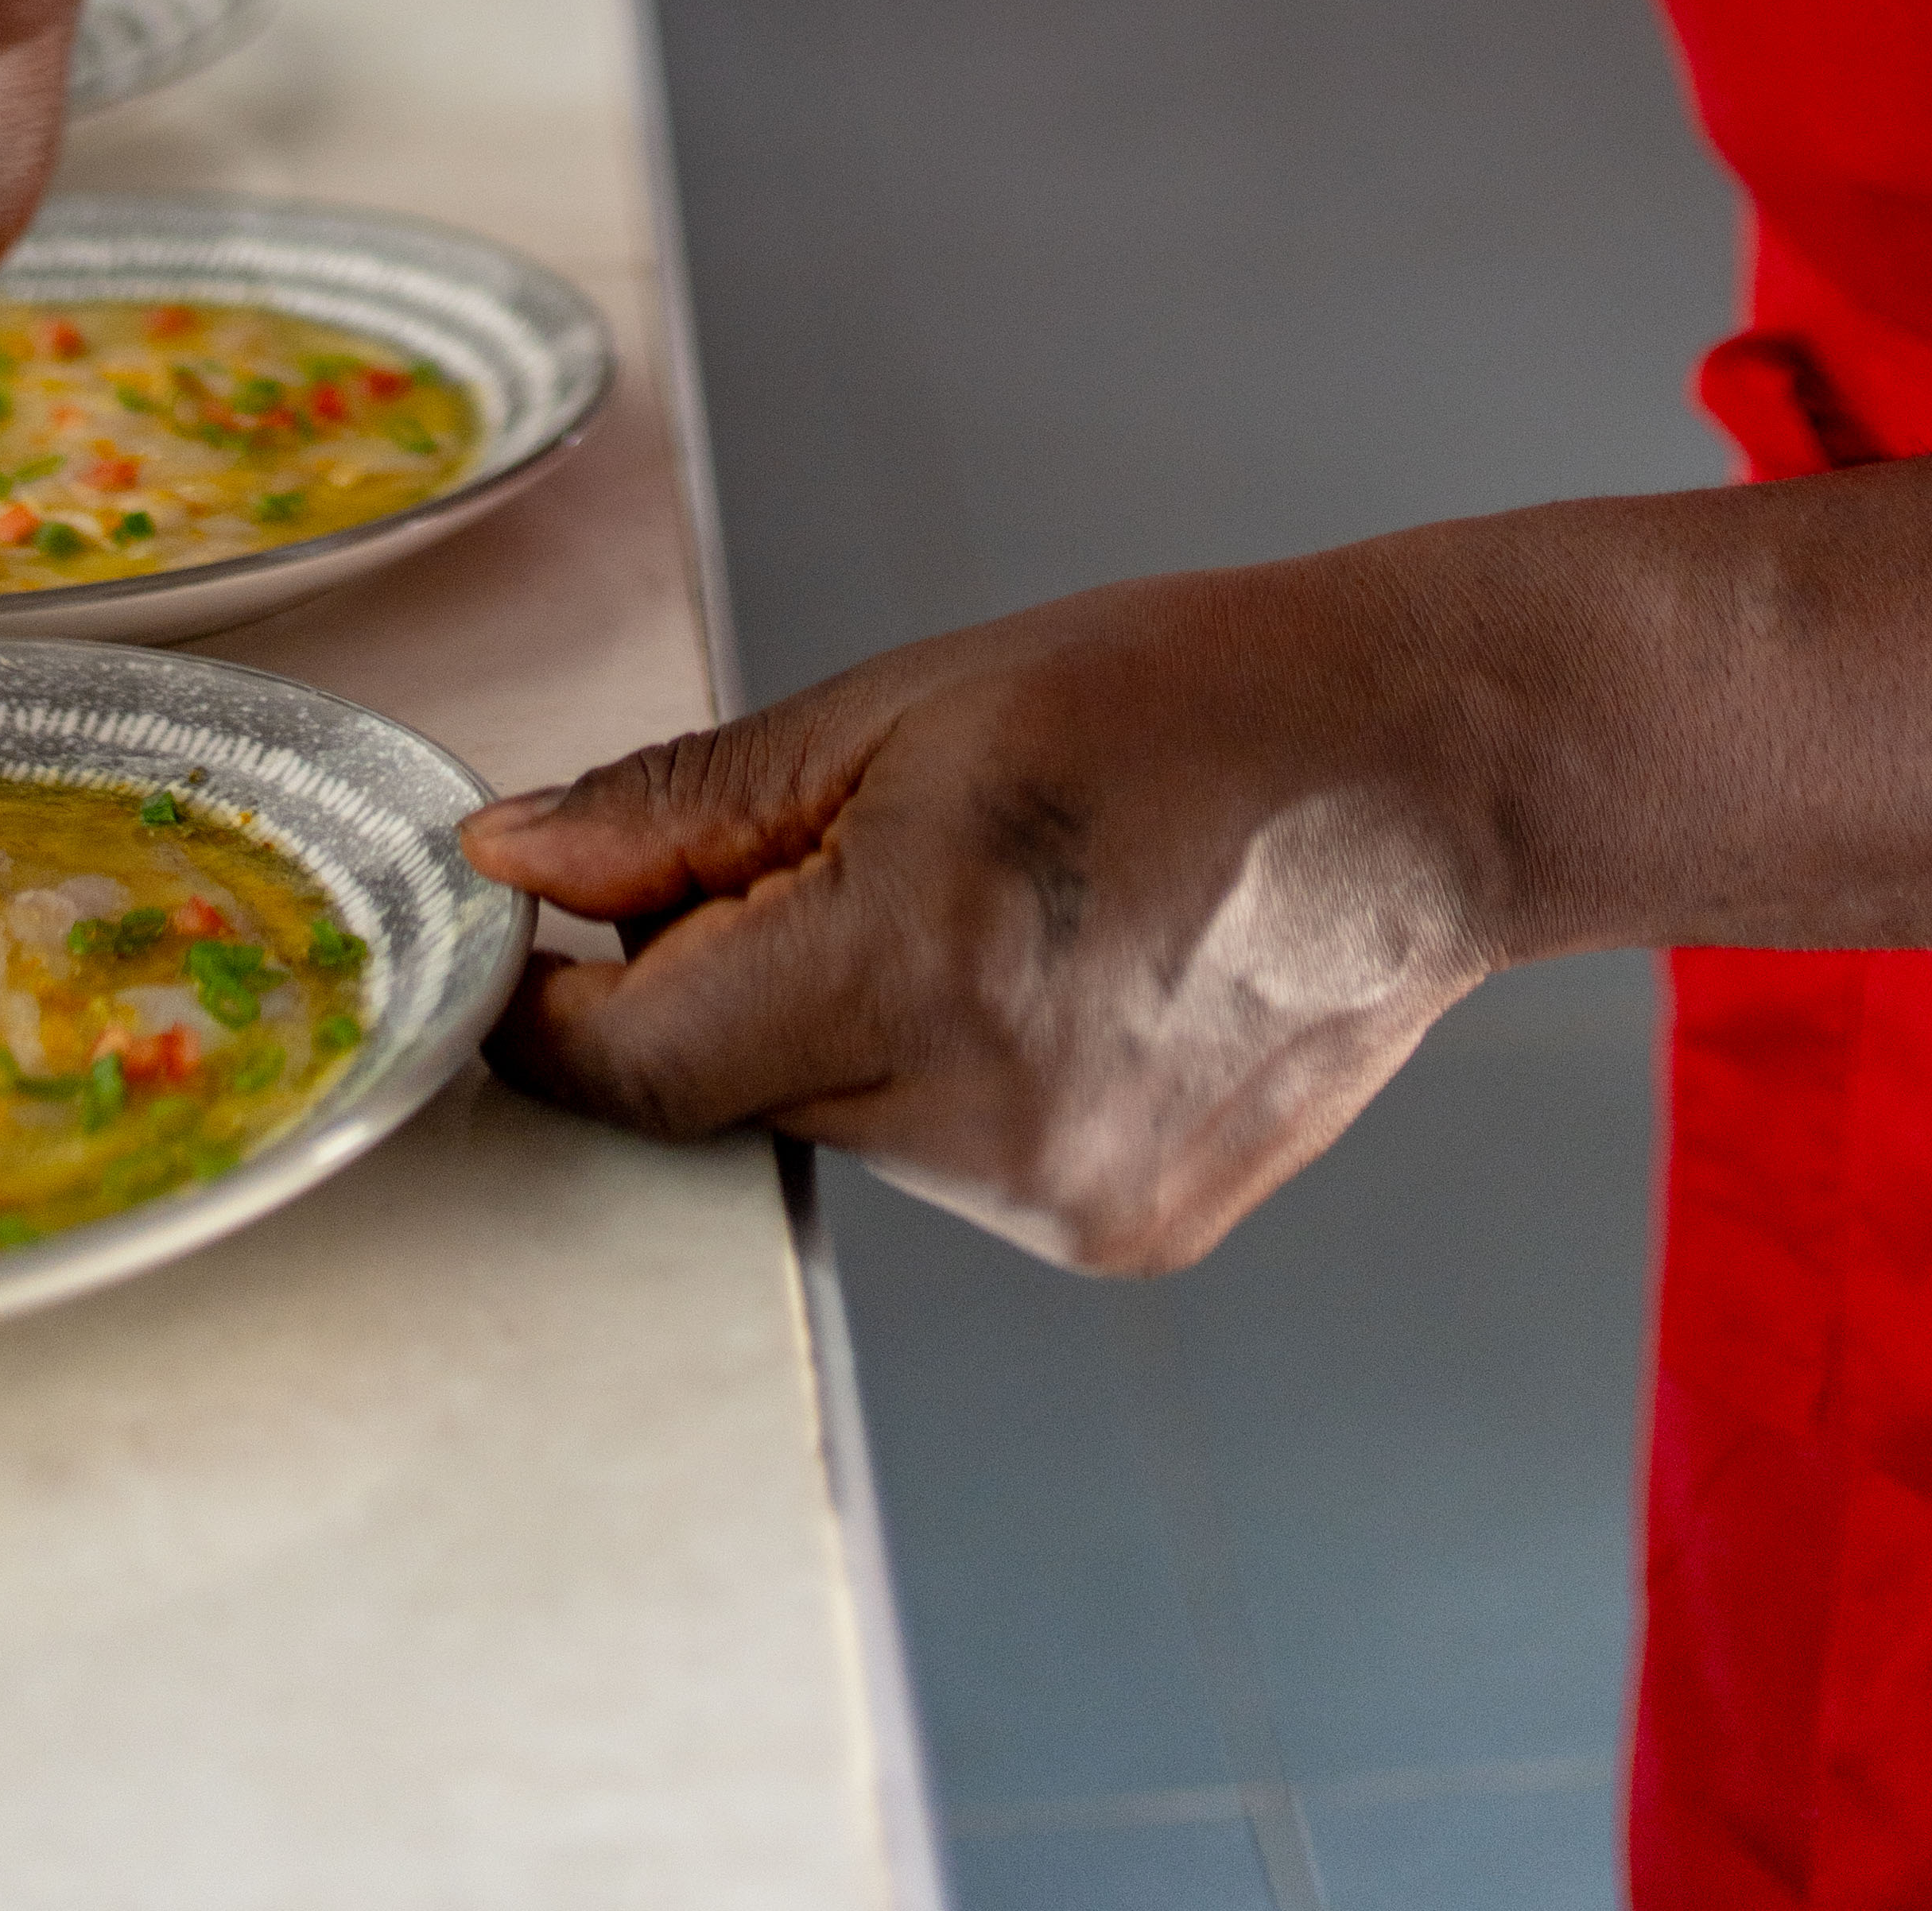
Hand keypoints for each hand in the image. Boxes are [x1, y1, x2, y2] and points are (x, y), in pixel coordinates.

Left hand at [460, 551, 1511, 1269]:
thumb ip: (686, 810)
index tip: (527, 938)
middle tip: (842, 846)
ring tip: (1001, 897)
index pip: (635, 1064)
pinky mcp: (1121, 1236)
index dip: (552, 1004)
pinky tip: (1072, 974)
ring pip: (845, 1125)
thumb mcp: (904, 705)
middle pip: (734, 1091)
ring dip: (853, 1024)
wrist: (1419, 776)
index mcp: (914, 968)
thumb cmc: (1180, 695)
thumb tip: (512, 863)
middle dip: (728, 980)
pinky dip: (959, 1074)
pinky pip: (956, 1165)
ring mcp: (1061, 1205)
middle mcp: (984, 1125)